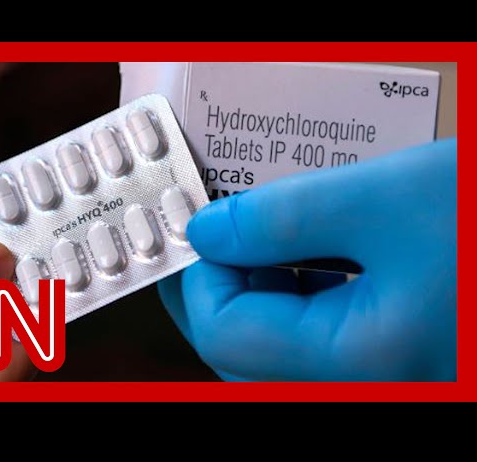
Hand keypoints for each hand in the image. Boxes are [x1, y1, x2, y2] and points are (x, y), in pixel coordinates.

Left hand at [158, 139, 456, 380]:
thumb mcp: (392, 200)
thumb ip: (285, 217)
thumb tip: (209, 231)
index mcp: (361, 367)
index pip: (226, 332)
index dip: (198, 273)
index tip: (194, 219)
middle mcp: (369, 389)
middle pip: (246, 349)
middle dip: (218, 283)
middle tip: (211, 224)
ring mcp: (382, 379)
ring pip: (279, 345)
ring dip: (254, 287)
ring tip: (254, 229)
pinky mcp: (396, 363)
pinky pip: (318, 339)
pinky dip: (295, 294)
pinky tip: (302, 251)